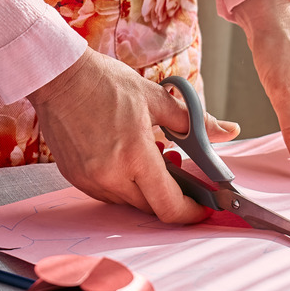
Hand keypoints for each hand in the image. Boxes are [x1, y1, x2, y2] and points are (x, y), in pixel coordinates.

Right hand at [28, 48, 239, 222]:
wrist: (59, 77)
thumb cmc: (106, 84)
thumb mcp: (157, 99)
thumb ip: (195, 122)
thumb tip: (230, 132)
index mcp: (136, 156)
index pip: (169, 206)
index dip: (191, 213)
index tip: (203, 207)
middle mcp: (111, 176)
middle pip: (151, 207)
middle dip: (170, 196)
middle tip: (178, 170)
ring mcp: (91, 180)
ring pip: (129, 202)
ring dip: (146, 190)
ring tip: (150, 156)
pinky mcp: (76, 178)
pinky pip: (108, 194)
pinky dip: (124, 184)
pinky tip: (127, 159)